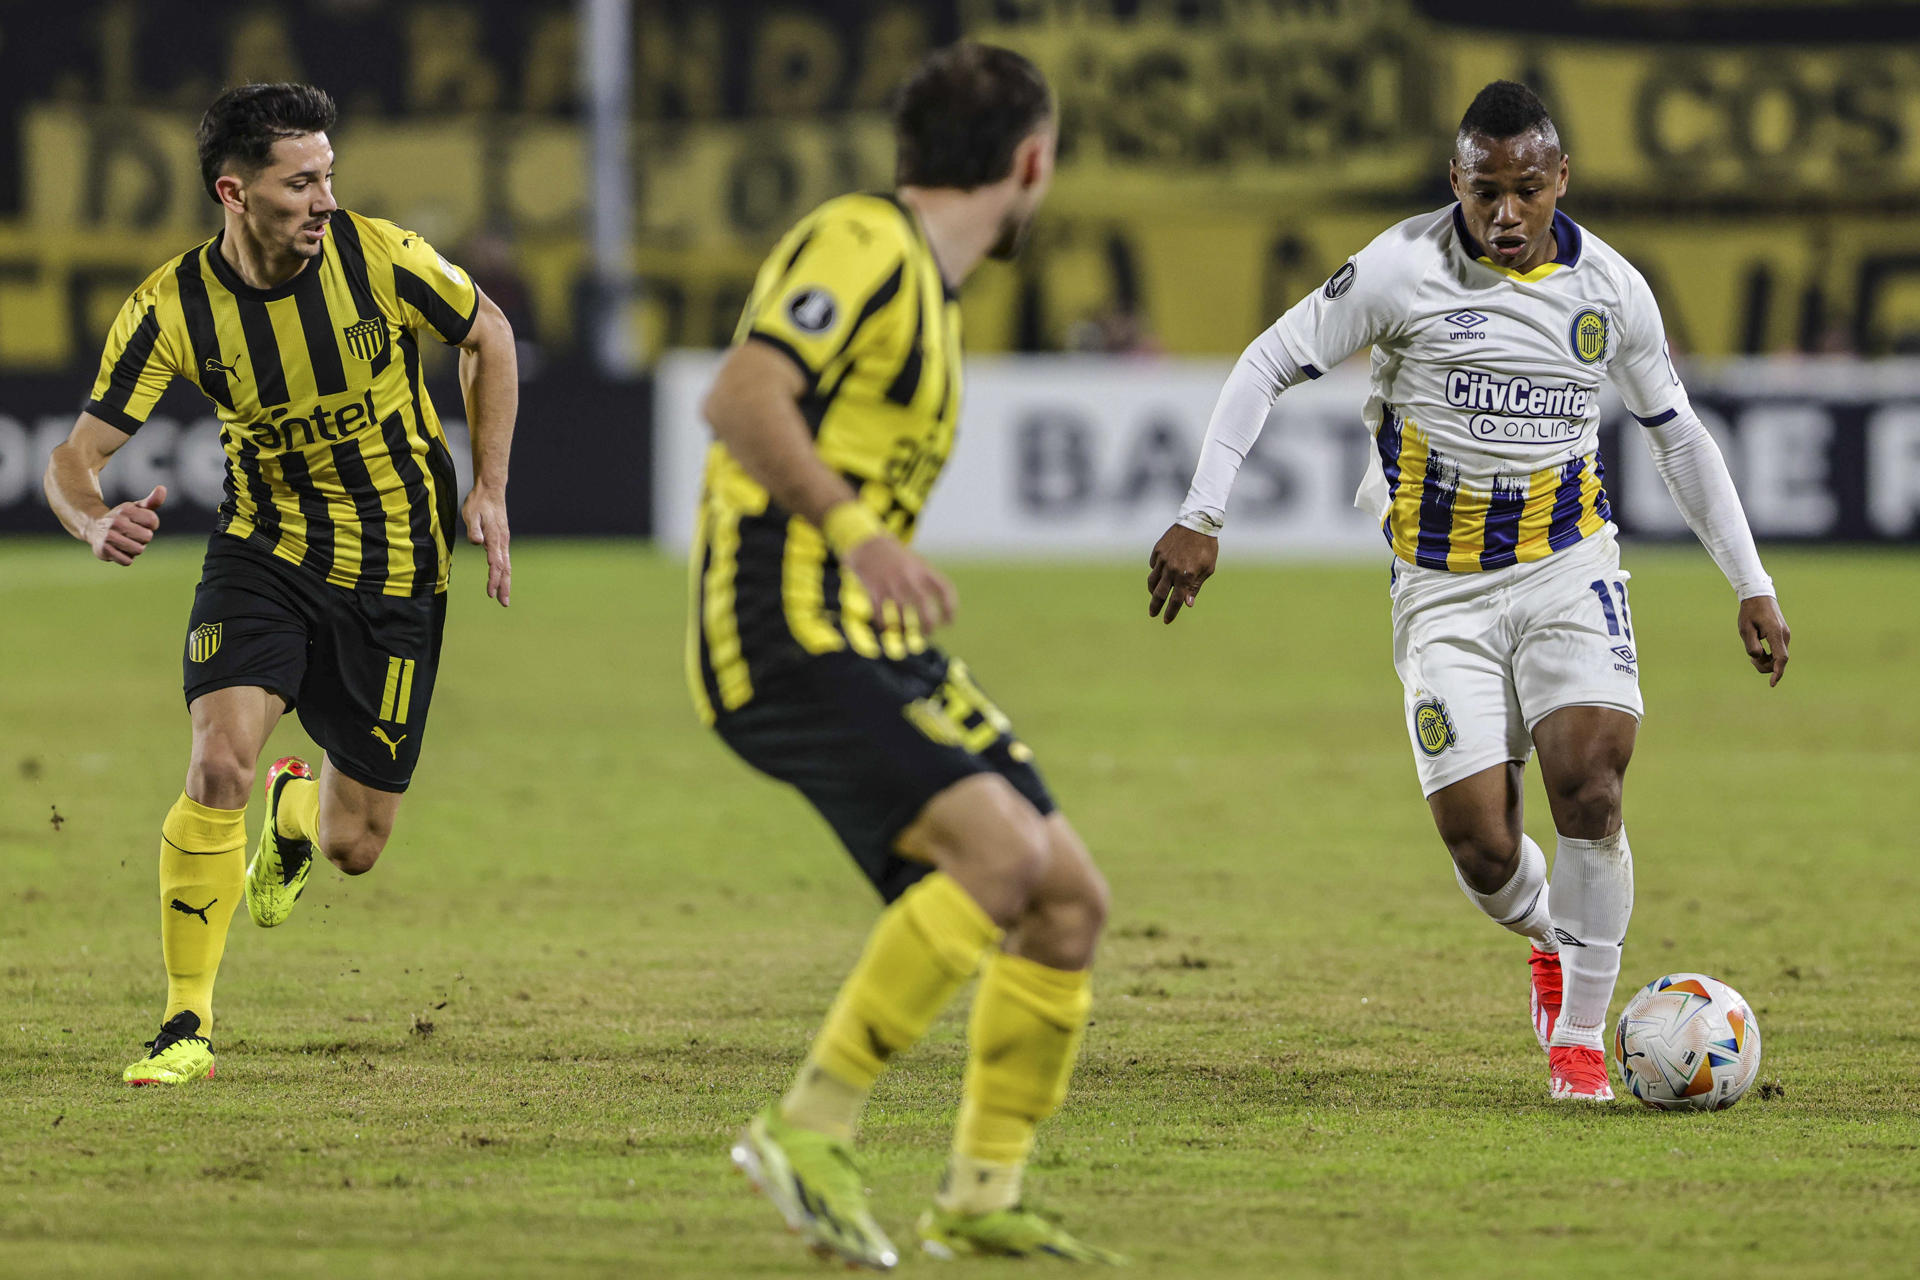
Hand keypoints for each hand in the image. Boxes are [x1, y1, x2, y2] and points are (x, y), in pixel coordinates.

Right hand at [89, 485, 164, 565]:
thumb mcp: (138, 508)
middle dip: (143, 538)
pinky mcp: (104, 550)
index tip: (141, 522)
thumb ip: (153, 501)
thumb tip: (162, 488)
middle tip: (132, 533)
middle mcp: (116, 522)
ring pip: (138, 550)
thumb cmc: (124, 518)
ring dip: (135, 548)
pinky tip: (118, 549)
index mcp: (126, 509)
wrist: (95, 527)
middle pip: (147, 537)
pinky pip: (128, 561)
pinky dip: (126, 557)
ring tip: (125, 541)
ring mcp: (108, 536)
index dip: (151, 524)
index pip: (153, 521)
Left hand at [462, 483, 511, 606]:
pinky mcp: (502, 539)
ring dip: (505, 582)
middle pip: (505, 569)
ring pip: (506, 566)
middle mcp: (502, 542)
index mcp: (495, 538)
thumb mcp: (471, 513)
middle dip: (504, 587)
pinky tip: (502, 579)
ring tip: (504, 597)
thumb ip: (474, 528)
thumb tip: (478, 543)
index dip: (493, 580)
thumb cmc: (478, 502)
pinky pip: (505, 560)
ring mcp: (504, 541)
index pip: (495, 564)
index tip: (490, 593)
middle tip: (503, 603)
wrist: (491, 490)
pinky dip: (504, 573)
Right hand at [843, 534, 956, 631]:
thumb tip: (939, 612)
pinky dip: (884, 624)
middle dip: (928, 623)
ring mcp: (891, 583)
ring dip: (905, 628)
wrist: (869, 545)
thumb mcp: (917, 564)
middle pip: (923, 603)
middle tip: (929, 633)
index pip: (944, 589)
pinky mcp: (874, 589)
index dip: (950, 608)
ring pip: (901, 613)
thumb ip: (928, 582)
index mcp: (923, 569)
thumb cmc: (898, 560)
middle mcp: (909, 576)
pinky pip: (881, 614)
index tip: (949, 622)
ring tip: (906, 633)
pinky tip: (887, 627)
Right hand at [1147, 523, 1217, 623]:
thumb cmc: (1207, 547)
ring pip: (1152, 581)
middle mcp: (1171, 570)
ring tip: (1154, 595)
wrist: (1198, 522)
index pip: (1175, 601)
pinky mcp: (1158, 550)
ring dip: (1153, 590)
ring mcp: (1162, 560)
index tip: (1167, 620)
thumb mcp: (1207, 569)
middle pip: (1159, 594)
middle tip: (1152, 614)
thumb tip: (1187, 603)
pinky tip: (1160, 572)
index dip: (1171, 613)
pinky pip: (1153, 565)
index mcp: (1186, 576)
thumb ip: (1195, 586)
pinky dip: (1156, 571)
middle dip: (1155, 606)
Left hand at [1738, 595, 1789, 686]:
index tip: (1772, 683)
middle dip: (1765, 665)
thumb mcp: (1745, 628)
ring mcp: (1785, 636)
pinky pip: (1778, 652)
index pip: (1781, 658)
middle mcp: (1784, 635)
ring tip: (1752, 654)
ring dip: (1766, 661)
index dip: (1777, 672)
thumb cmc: (1750, 612)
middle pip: (1779, 661)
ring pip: (1779, 657)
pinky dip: (1769, 656)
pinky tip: (1759, 652)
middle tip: (1750, 660)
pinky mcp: (1783, 636)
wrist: (1759, 597)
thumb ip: (1751, 645)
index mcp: (1776, 633)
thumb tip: (1758, 658)